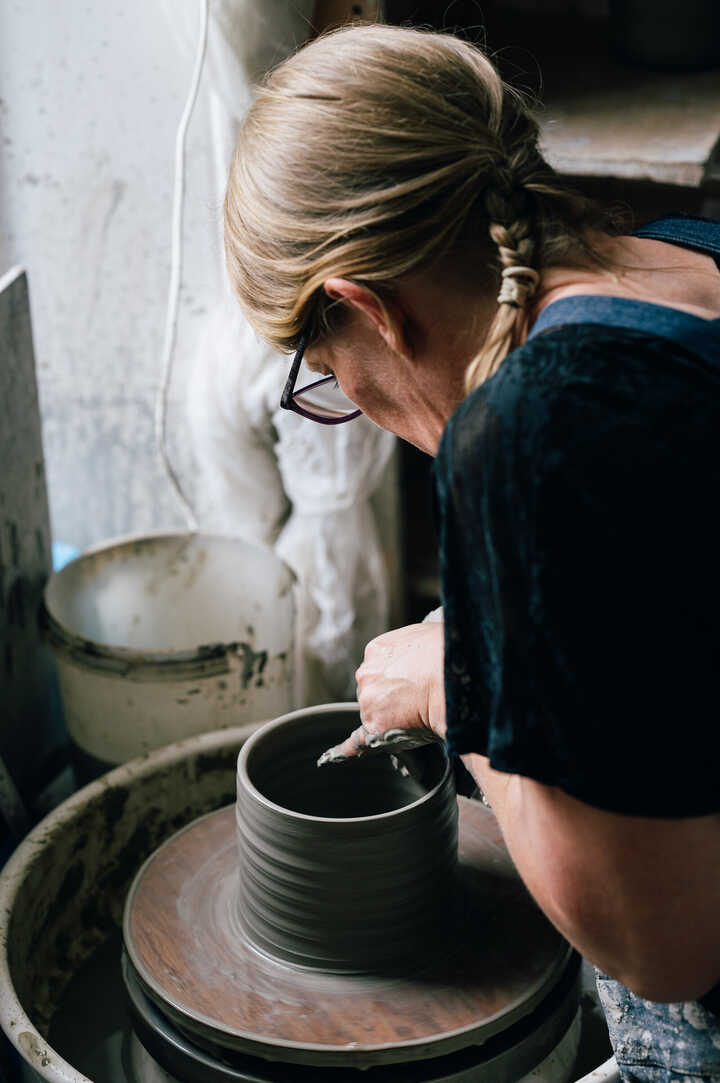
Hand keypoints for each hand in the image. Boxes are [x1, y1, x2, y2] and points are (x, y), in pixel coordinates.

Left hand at [318, 622, 445, 764]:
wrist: (451, 680)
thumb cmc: (448, 656)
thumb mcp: (427, 635)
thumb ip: (414, 646)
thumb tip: (423, 651)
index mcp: (377, 650)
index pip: (379, 668)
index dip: (395, 679)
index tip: (409, 685)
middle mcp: (366, 674)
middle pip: (372, 691)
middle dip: (390, 699)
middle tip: (416, 703)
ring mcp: (367, 700)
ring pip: (373, 714)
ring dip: (389, 719)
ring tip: (418, 718)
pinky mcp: (374, 724)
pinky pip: (359, 739)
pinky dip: (353, 747)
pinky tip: (350, 751)